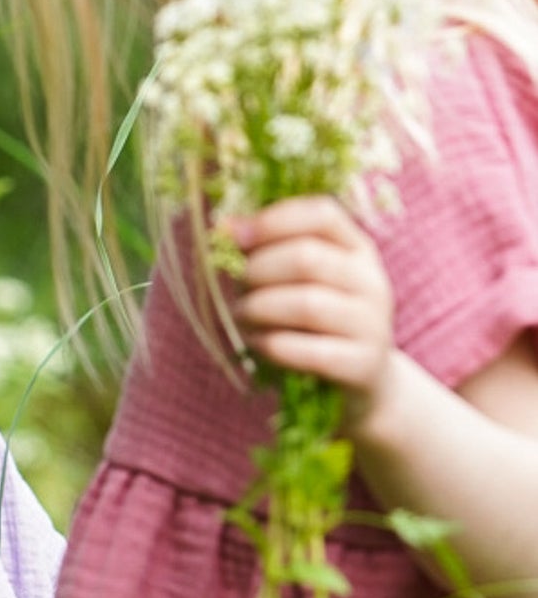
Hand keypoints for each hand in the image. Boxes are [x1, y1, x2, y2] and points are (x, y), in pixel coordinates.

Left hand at [226, 197, 394, 429]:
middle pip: (308, 258)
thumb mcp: (301, 284)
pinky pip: (309, 351)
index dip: (273, 220)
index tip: (232, 234)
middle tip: (237, 287)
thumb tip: (224, 226)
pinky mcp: (362, 365)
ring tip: (241, 317)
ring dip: (260, 309)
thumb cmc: (316, 326)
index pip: (322, 214)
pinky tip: (257, 344)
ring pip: (307, 304)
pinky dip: (272, 345)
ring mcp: (372, 324)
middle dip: (258, 270)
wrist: (363, 383)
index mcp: (358, 249)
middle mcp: (372, 281)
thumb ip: (269, 254)